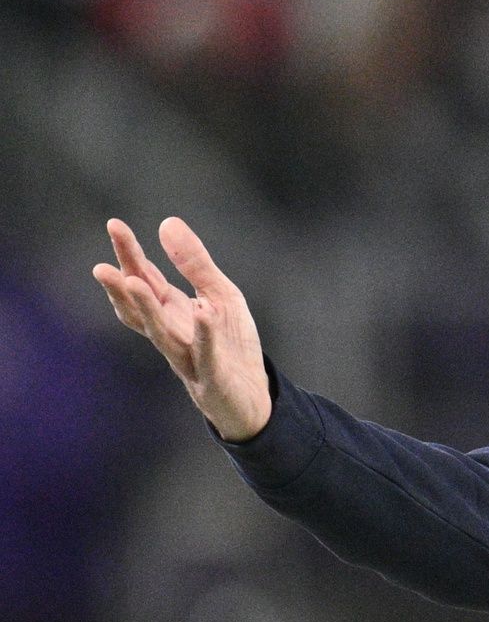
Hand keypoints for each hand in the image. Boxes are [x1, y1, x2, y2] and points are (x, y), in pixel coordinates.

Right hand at [92, 217, 269, 441]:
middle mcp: (172, 332)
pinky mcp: (212, 377)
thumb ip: (196, 264)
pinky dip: (204, 335)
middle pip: (142, 306)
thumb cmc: (231, 345)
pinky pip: (207, 354)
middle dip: (123, 285)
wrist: (253, 398)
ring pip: (161, 333)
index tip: (114, 226)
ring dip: (147, 309)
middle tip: (103, 266)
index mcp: (172, 310)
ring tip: (134, 283)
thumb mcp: (220, 296)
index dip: (130, 254)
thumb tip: (167, 222)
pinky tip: (202, 314)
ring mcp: (188, 356)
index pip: (145, 278)